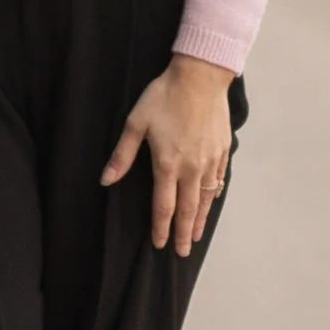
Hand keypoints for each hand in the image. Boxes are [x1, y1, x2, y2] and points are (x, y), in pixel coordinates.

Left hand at [102, 53, 235, 255]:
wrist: (200, 76)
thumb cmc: (164, 96)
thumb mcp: (136, 123)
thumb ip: (122, 155)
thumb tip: (106, 179)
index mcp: (167, 164)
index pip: (163, 205)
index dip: (161, 227)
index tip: (160, 245)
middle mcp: (191, 168)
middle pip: (188, 209)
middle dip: (184, 233)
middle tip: (183, 253)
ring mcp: (210, 160)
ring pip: (205, 198)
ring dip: (201, 219)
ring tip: (197, 236)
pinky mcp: (222, 150)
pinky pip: (219, 179)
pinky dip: (214, 194)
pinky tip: (211, 201)